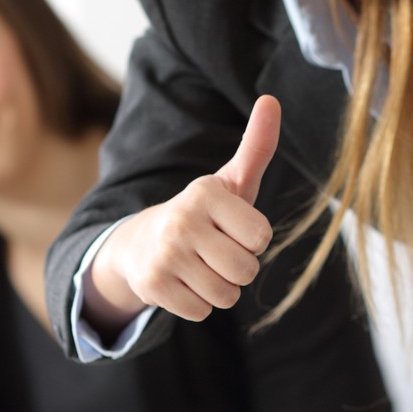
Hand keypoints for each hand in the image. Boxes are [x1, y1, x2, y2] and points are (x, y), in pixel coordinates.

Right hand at [85, 95, 280, 327]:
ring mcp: (164, 255)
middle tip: (216, 251)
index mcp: (205, 193)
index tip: (232, 228)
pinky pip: (201, 312)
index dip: (252, 239)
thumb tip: (271, 100)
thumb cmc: (203, 213)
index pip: (261, 237)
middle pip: (245, 270)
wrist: (140, 244)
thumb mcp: (230, 182)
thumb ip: (257, 145)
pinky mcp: (152, 287)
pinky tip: (183, 283)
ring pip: (226, 295)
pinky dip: (198, 304)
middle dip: (238, 267)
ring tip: (200, 267)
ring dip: (220, 288)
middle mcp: (182, 221)